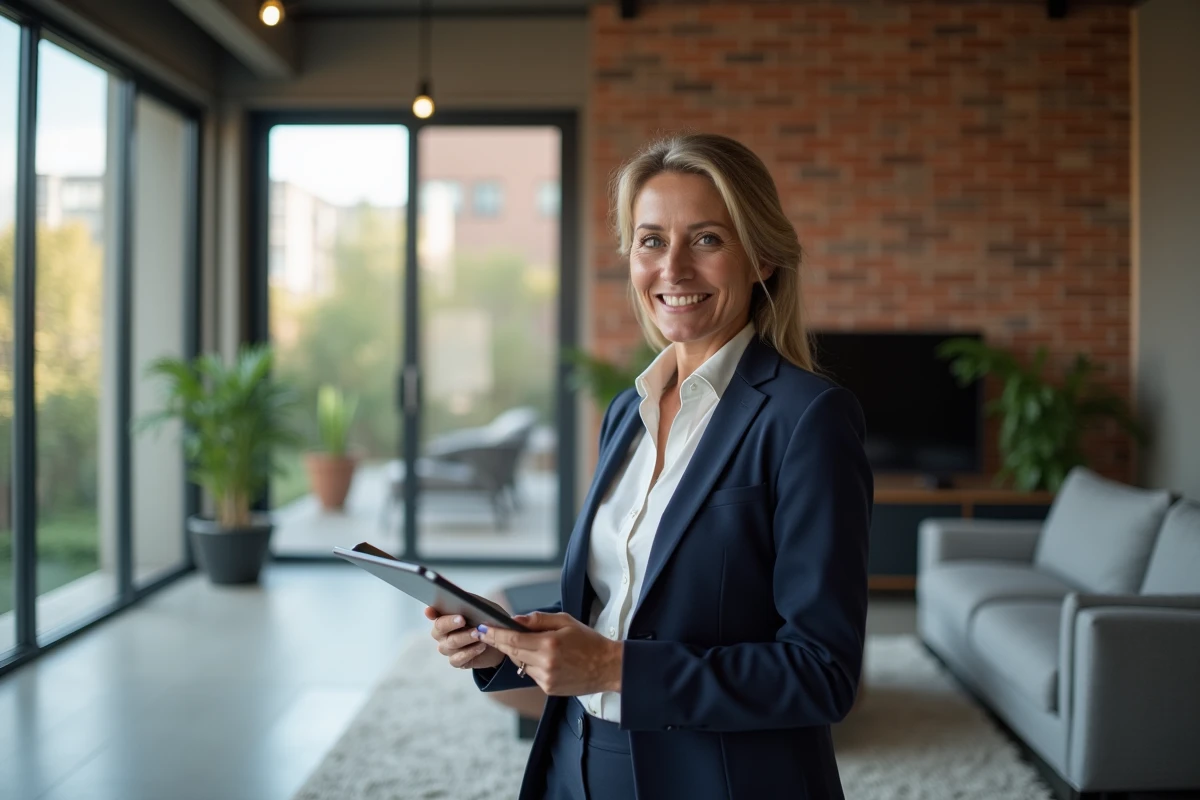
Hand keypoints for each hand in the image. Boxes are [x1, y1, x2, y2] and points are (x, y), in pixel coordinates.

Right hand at [425, 605, 504, 669]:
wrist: (498, 642)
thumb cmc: (487, 621)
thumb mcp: (483, 608)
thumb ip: (471, 601)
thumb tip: (462, 597)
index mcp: (445, 617)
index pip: (433, 613)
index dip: (431, 612)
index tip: (430, 610)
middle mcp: (442, 633)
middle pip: (439, 628)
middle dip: (450, 623)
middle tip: (462, 619)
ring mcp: (447, 648)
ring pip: (451, 643)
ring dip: (466, 637)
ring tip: (478, 633)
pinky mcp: (456, 661)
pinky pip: (457, 659)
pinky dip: (470, 652)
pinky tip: (481, 646)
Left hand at [473, 611, 622, 695]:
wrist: (608, 667)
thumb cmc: (588, 641)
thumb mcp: (566, 621)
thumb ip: (538, 620)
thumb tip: (515, 620)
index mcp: (549, 644)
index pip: (513, 638)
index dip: (495, 634)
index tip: (482, 628)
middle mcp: (545, 663)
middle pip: (512, 652)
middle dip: (498, 642)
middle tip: (485, 633)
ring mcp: (546, 679)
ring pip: (520, 664)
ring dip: (517, 653)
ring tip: (525, 643)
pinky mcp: (548, 689)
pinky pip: (530, 674)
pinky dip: (530, 664)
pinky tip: (543, 658)